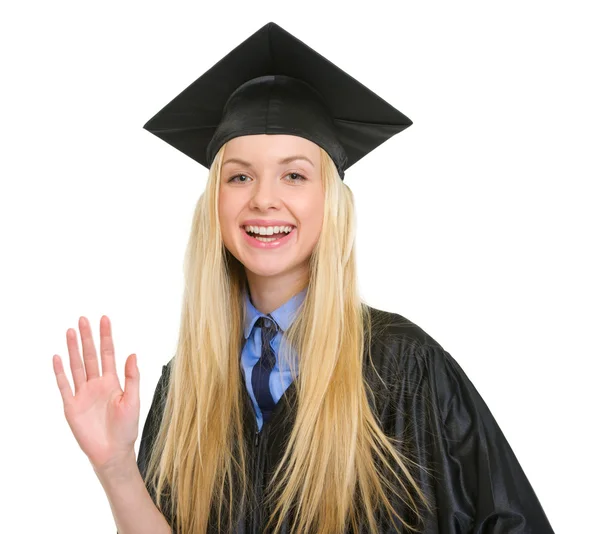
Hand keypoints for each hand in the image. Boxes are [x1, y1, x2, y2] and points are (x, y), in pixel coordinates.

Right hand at [52, 315, 139, 471]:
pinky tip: (57, 357)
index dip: (106, 336)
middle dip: (87, 337)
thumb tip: (132, 354)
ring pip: (77, 366)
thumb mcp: (133, 400)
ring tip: (70, 331)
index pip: (108, 353)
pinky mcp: (71, 406)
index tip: (104, 319)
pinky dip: (60, 372)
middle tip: (83, 319)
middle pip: (90, 356)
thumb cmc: (126, 428)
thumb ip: (132, 377)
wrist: (113, 452)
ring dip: (73, 349)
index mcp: (113, 381)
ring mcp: (83, 394)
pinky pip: (64, 386)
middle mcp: (96, 384)